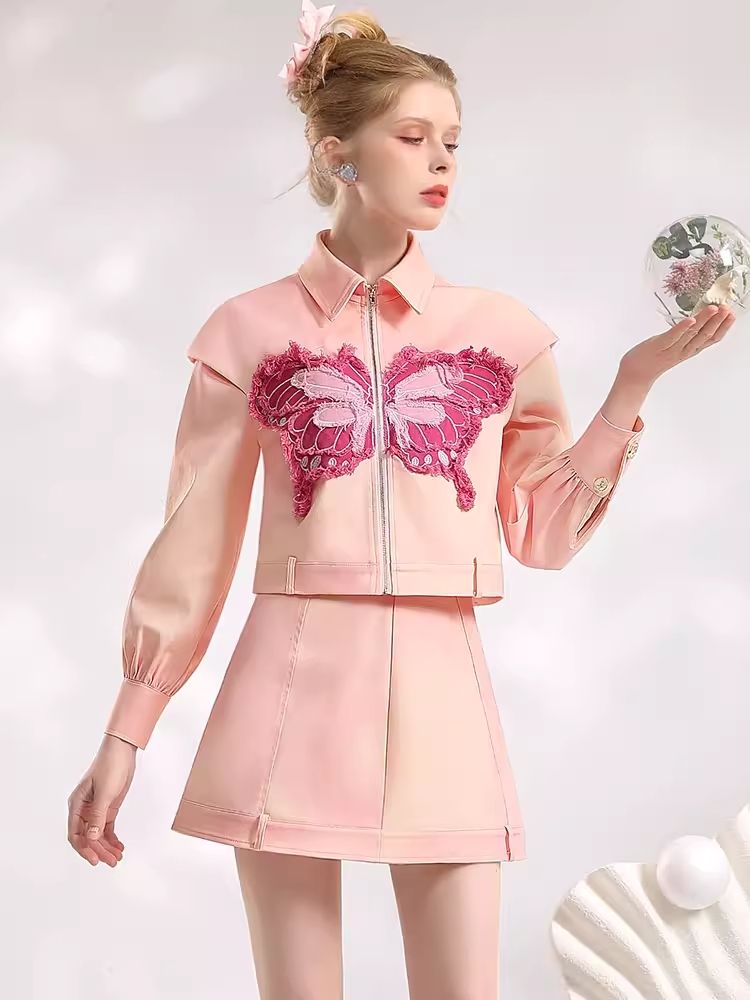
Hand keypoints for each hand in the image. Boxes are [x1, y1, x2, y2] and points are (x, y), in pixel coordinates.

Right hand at [67, 734, 136, 866]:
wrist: (123, 751)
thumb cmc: (109, 767)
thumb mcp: (104, 793)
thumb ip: (97, 816)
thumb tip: (91, 838)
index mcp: (77, 805)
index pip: (75, 834)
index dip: (84, 849)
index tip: (95, 860)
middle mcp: (84, 810)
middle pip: (88, 837)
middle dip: (99, 851)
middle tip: (112, 862)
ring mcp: (96, 809)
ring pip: (98, 835)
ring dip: (107, 847)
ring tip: (118, 858)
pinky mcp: (108, 808)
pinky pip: (107, 828)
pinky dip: (112, 838)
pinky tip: (119, 847)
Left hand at [619, 304, 736, 386]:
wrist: (635, 374)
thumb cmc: (654, 357)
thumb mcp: (675, 345)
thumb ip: (686, 335)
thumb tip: (696, 319)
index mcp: (690, 350)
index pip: (712, 339)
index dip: (723, 327)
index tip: (732, 314)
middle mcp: (684, 351)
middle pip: (706, 336)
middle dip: (718, 321)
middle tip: (727, 308)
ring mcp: (672, 349)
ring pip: (692, 334)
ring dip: (704, 320)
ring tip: (714, 308)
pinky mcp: (658, 347)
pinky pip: (673, 337)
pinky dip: (682, 328)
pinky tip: (690, 319)